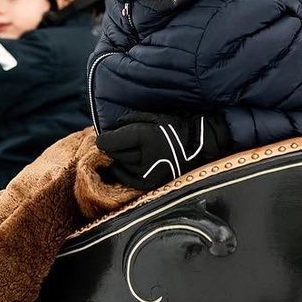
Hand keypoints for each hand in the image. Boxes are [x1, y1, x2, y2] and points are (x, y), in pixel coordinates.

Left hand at [96, 111, 230, 189]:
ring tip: (128, 153)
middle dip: (112, 148)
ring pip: (120, 165)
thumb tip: (109, 130)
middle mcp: (144, 156)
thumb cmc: (173, 128)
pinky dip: (122, 173)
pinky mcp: (150, 183)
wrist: (197, 147)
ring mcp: (147, 172)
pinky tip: (124, 166)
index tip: (104, 138)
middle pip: (113, 154)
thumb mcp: (153, 117)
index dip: (103, 139)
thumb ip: (129, 121)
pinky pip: (127, 179)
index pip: (109, 142)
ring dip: (120, 159)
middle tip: (116, 143)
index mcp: (144, 136)